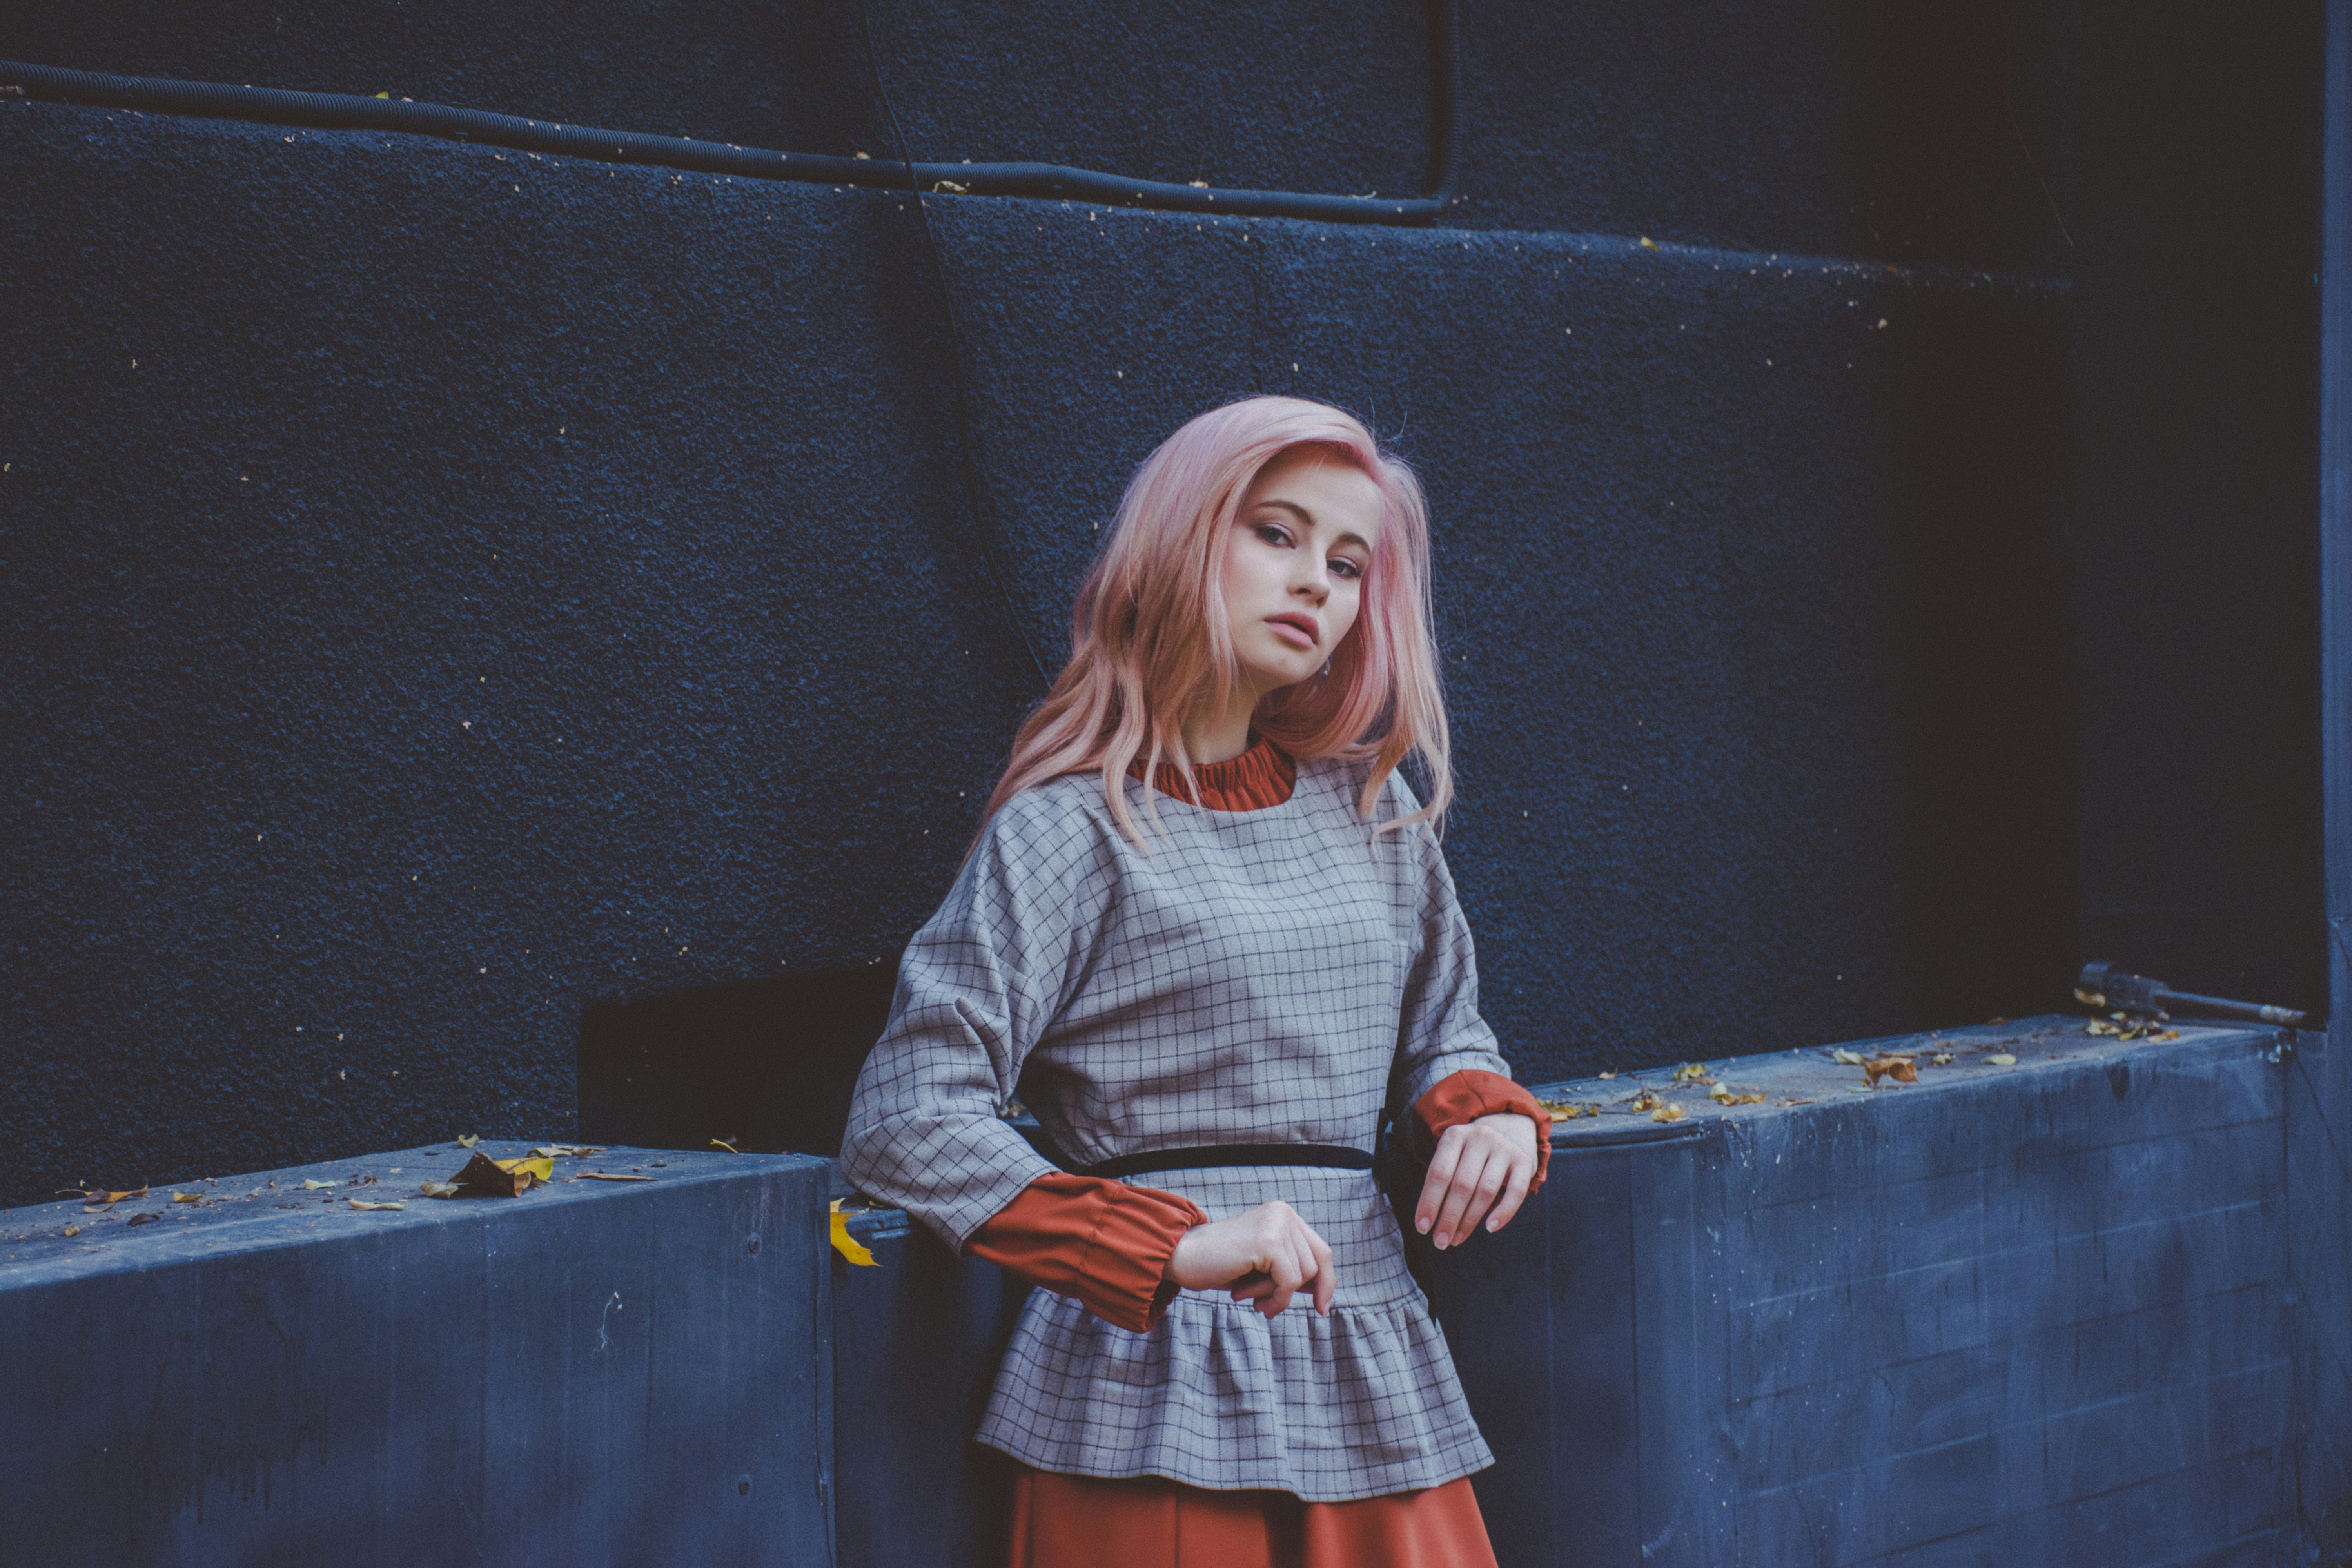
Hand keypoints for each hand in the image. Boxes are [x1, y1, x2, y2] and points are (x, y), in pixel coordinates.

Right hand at [1164, 1200, 1336, 1318]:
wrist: (1183, 1258)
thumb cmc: (1220, 1265)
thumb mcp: (1263, 1267)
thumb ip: (1292, 1270)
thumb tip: (1326, 1290)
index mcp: (1283, 1215)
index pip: (1321, 1251)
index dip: (1326, 1281)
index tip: (1322, 1308)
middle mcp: (1283, 1213)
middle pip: (1316, 1265)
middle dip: (1292, 1292)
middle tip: (1263, 1304)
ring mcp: (1276, 1224)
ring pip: (1303, 1276)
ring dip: (1277, 1296)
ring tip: (1249, 1296)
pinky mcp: (1268, 1241)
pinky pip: (1290, 1282)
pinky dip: (1277, 1300)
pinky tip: (1254, 1303)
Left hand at [1414, 1111, 1537, 1248]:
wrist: (1507, 1130)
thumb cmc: (1469, 1155)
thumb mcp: (1452, 1156)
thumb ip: (1441, 1181)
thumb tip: (1429, 1222)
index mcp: (1455, 1135)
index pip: (1439, 1173)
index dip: (1429, 1202)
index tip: (1423, 1228)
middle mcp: (1480, 1137)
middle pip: (1461, 1185)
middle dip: (1449, 1217)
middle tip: (1440, 1242)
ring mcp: (1504, 1148)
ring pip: (1485, 1191)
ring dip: (1469, 1220)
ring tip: (1457, 1239)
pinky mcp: (1524, 1161)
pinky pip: (1516, 1192)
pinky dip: (1504, 1212)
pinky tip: (1490, 1228)